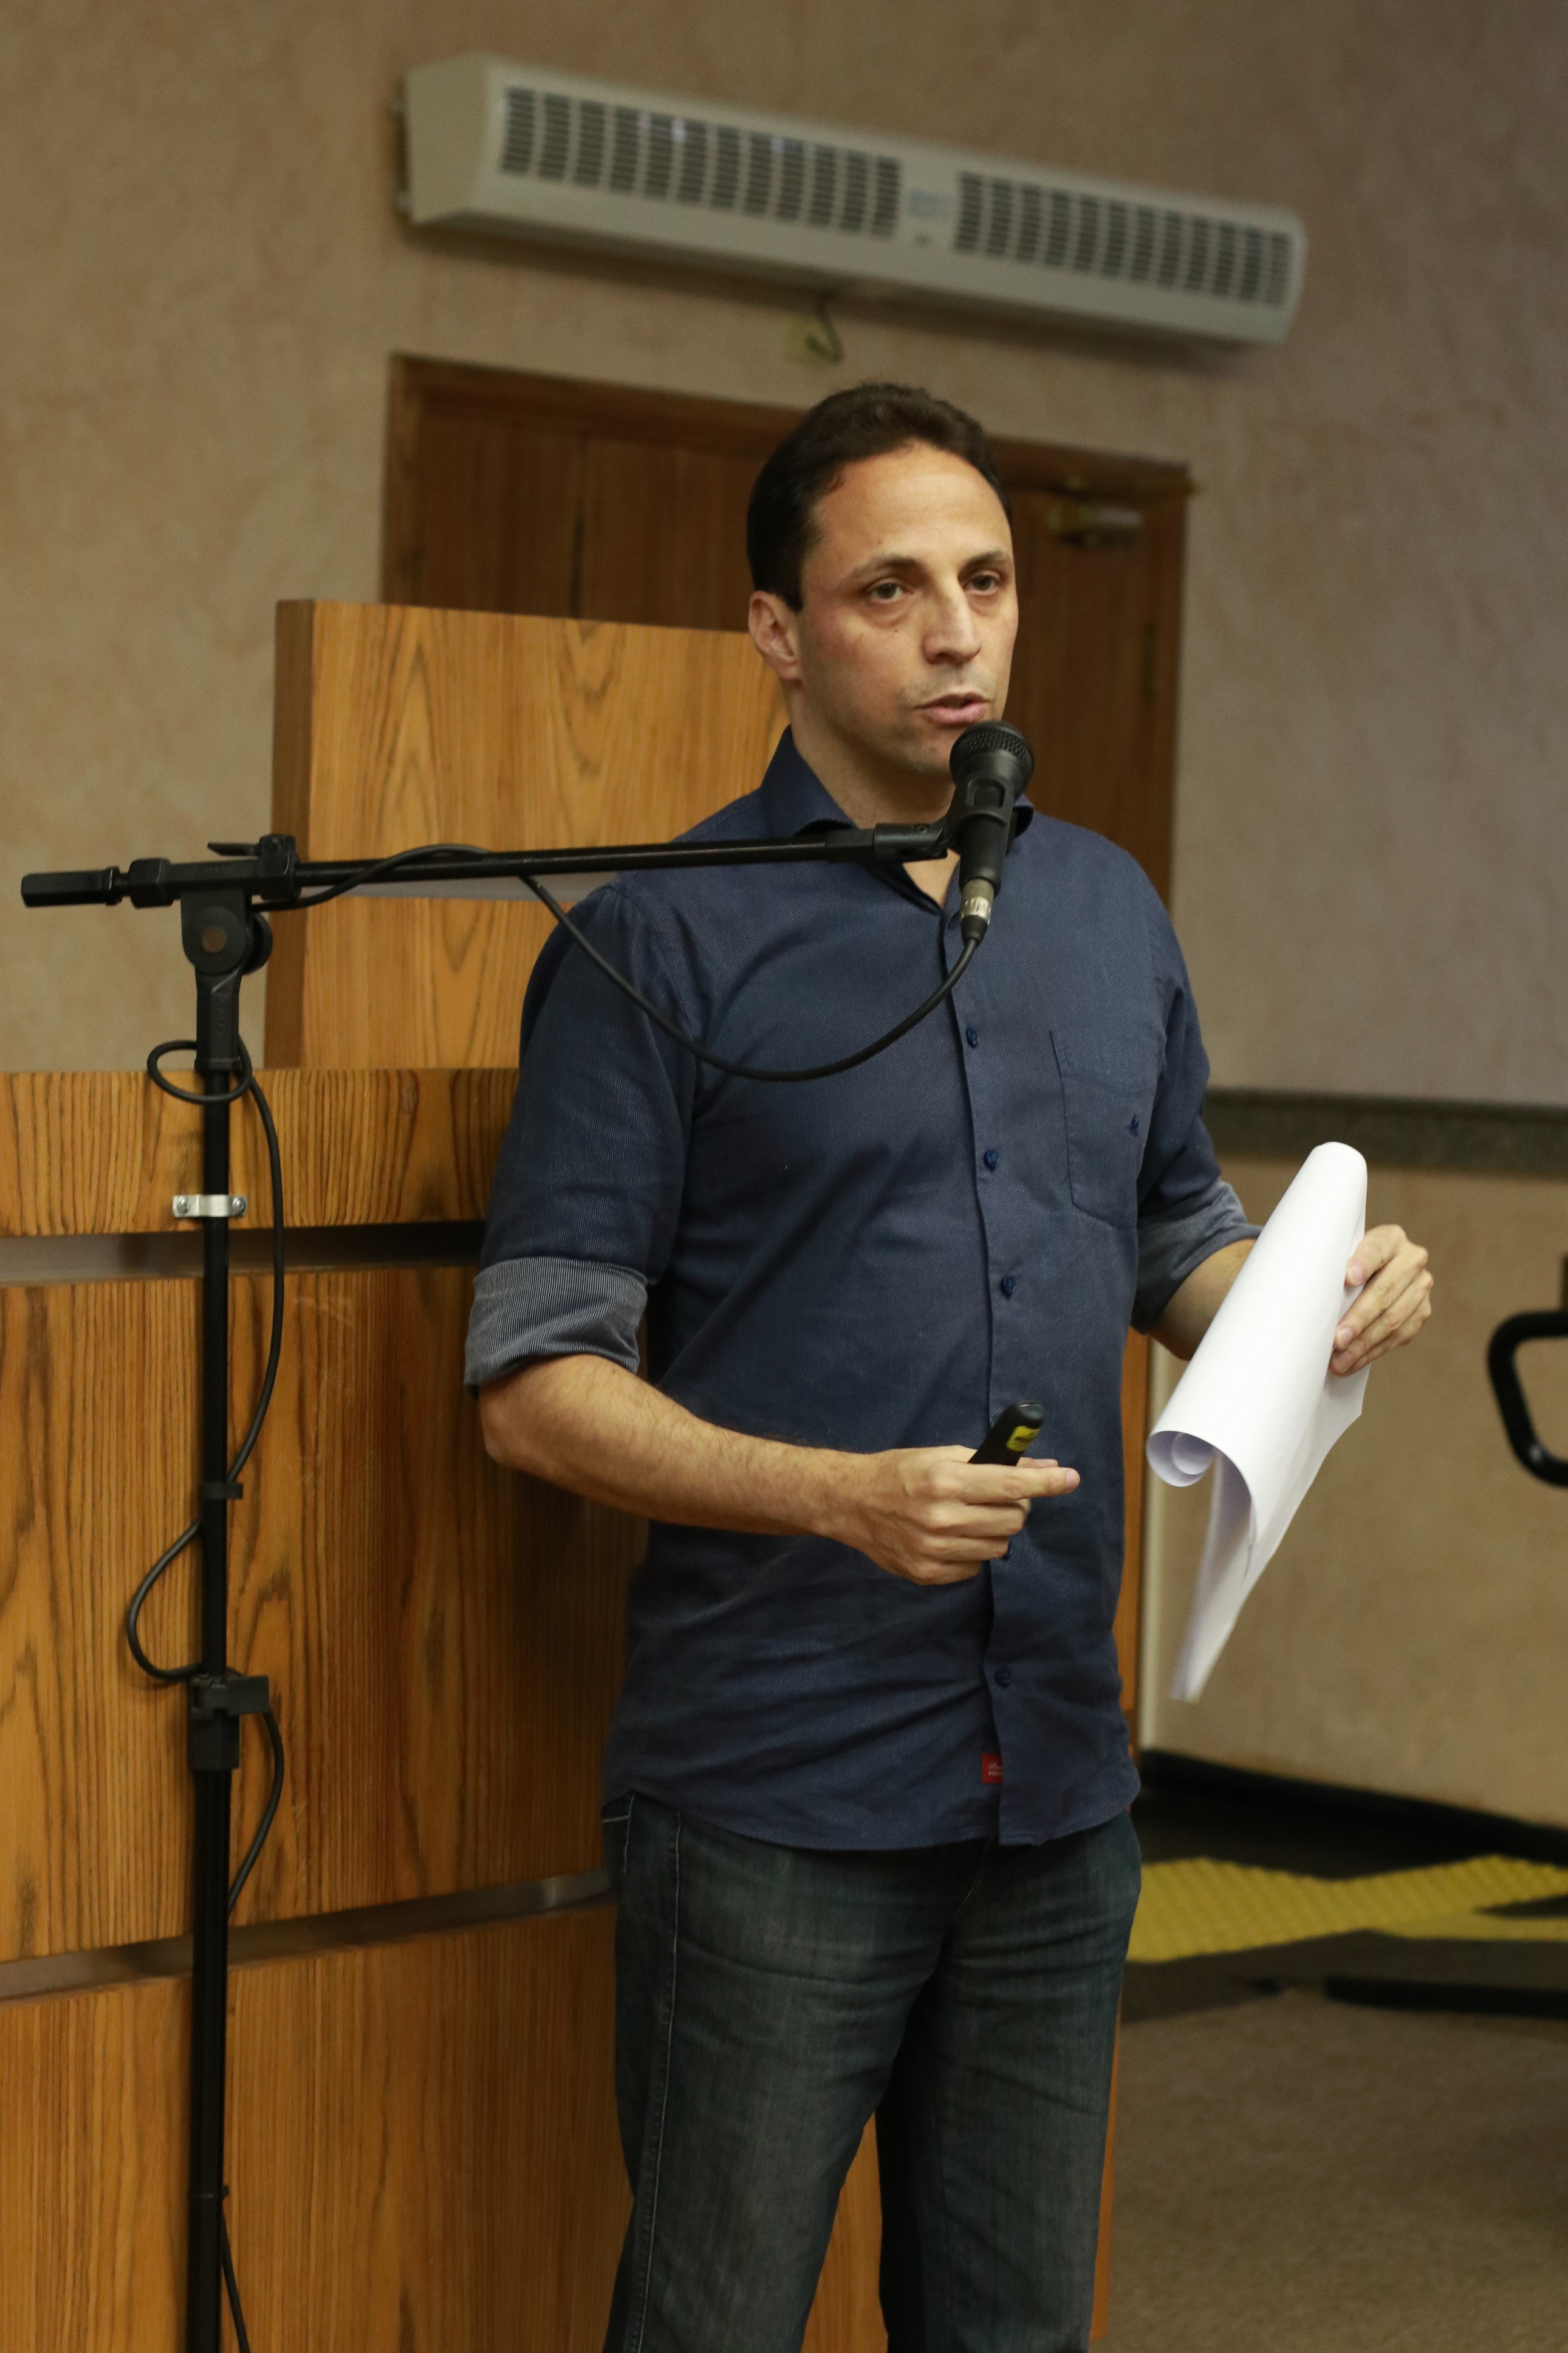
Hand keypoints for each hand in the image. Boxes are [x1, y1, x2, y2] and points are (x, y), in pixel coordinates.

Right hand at [820, 1445, 1078, 1585]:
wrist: (851, 1502)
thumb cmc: (901, 1472)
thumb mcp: (944, 1456)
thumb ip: (995, 1463)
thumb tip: (1046, 1468)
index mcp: (946, 1481)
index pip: (1012, 1486)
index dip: (1048, 1484)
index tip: (1071, 1479)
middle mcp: (942, 1518)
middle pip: (1013, 1521)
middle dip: (1016, 1507)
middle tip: (1000, 1498)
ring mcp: (934, 1550)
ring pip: (999, 1547)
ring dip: (995, 1531)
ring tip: (972, 1516)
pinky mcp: (928, 1573)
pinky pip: (976, 1567)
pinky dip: (974, 1551)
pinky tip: (953, 1536)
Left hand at [1332, 1225, 1432, 1375]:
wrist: (1374, 1271)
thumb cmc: (1348, 1263)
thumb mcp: (1344, 1254)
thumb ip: (1338, 1265)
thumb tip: (1318, 1295)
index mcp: (1391, 1238)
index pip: (1376, 1249)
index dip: (1362, 1264)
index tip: (1347, 1279)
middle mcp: (1412, 1259)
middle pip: (1384, 1291)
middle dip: (1359, 1319)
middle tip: (1337, 1340)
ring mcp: (1421, 1287)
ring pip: (1393, 1319)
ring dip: (1363, 1344)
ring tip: (1339, 1361)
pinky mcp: (1422, 1311)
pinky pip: (1399, 1336)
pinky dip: (1372, 1352)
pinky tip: (1352, 1363)